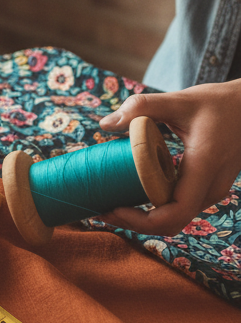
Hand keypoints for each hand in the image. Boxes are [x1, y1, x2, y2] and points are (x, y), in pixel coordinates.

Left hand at [97, 81, 240, 235]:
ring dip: (143, 217)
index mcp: (204, 167)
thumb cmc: (220, 103)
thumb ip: (142, 107)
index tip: (112, 209)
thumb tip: (105, 123)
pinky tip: (132, 194)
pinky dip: (155, 207)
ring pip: (176, 218)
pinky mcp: (208, 188)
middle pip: (171, 222)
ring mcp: (212, 191)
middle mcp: (212, 187)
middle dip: (134, 222)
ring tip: (111, 203)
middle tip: (102, 209)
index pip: (174, 213)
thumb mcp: (180, 100)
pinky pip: (180, 206)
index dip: (140, 221)